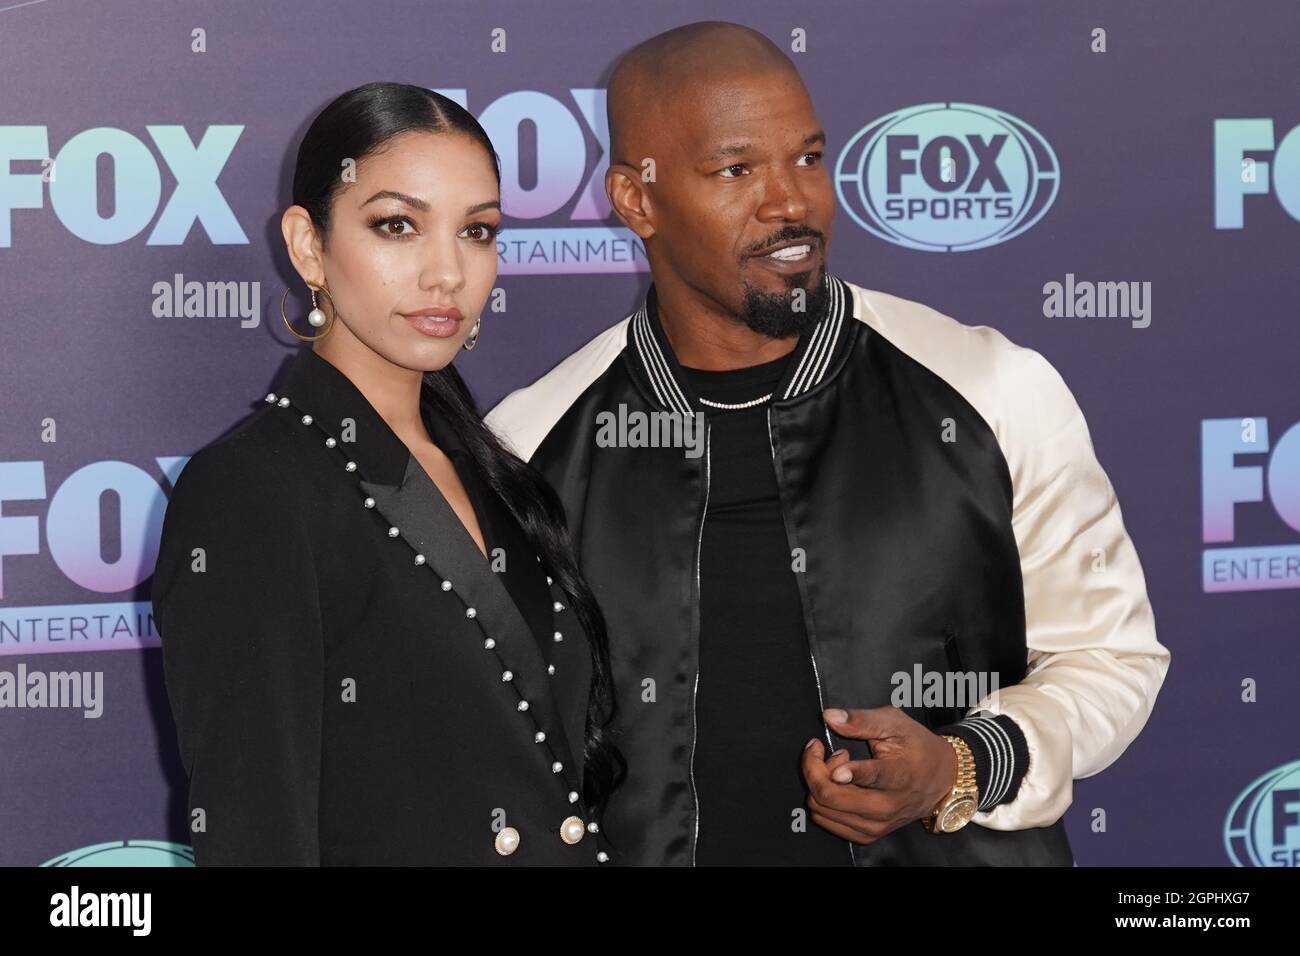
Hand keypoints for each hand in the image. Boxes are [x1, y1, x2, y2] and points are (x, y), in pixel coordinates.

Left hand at [800, 706, 957, 843]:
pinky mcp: (868, 834)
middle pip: (831, 796)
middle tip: (823, 750)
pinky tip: (837, 786)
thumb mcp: (894, 723)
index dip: (851, 773)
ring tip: (836, 767)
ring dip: (820, 783)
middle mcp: (887, 806)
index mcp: (899, 775)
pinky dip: (823, 802)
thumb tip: (829, 716)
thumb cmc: (916, 747)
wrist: (941, 780)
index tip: (838, 769)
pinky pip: (826, 821)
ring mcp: (876, 824)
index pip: (873, 777)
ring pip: (823, 809)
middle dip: (814, 768)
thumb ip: (861, 720)